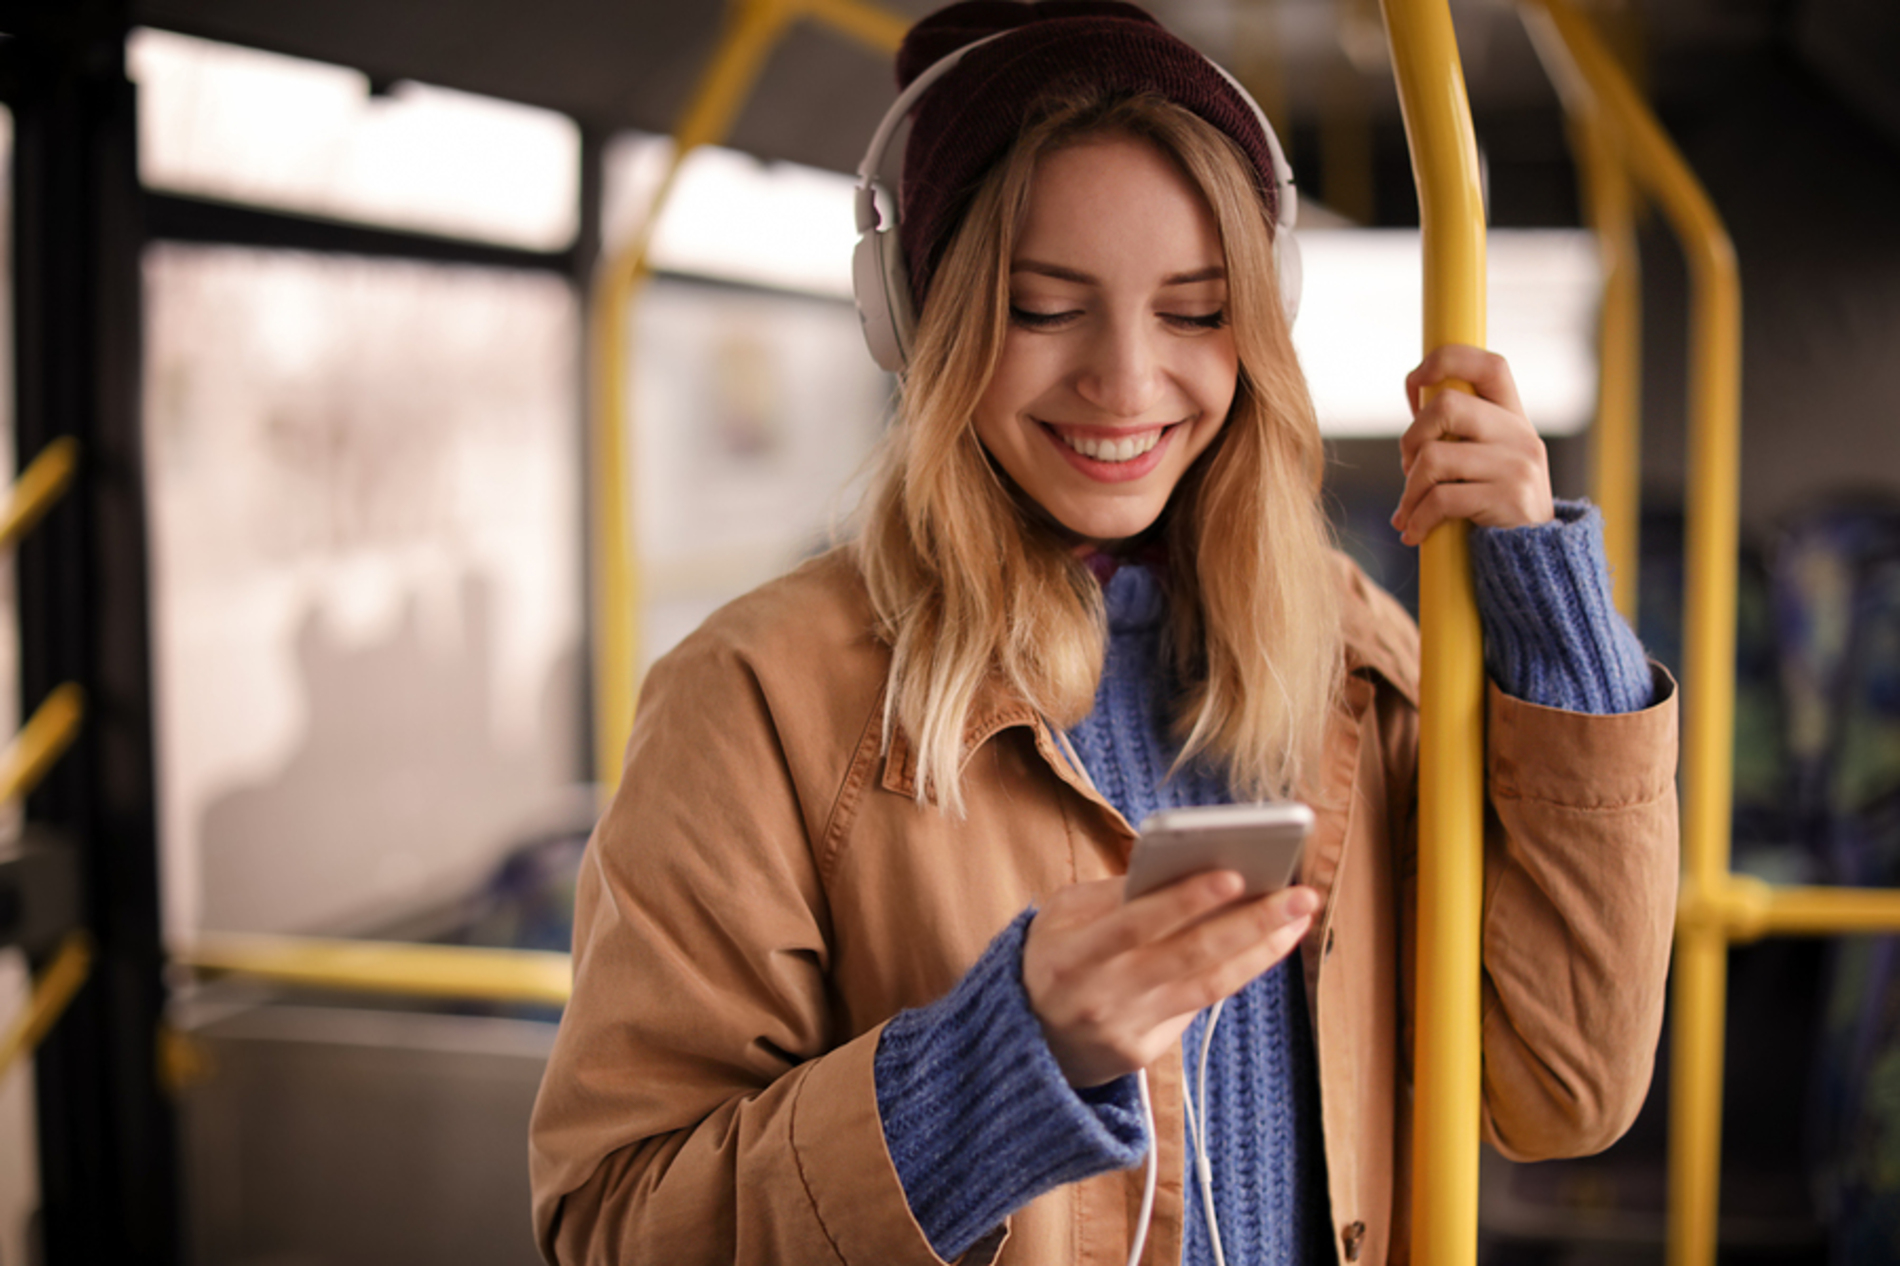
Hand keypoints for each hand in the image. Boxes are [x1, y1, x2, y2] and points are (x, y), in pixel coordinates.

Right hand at [1022, 871, 1319, 1087]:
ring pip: (1207, 986)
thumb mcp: (1060, 917)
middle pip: (1187, 956)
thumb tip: (1183, 867)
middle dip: (1249, 922)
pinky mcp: (1142, 1053)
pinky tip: (1265, 945)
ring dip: (1260, 950)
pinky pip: (1196, 1007)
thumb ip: (1114, 895)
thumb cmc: (1051, 958)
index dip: (1184, 901)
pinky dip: (1234, 973)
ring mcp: (1125, 1030)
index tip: (1234, 874)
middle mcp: (1100, 997)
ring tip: (1297, 917)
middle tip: (1297, 894)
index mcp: (1070, 955)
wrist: (1022, 1041)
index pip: (1135, 923)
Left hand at [1391, 344, 1553, 546]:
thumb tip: (1417, 399)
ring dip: (1409, 489)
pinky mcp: (1508, 498)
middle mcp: (1520, 435)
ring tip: (1410, 510)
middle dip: (1411, 438)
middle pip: (1446, 404)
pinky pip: (1441, 499)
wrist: (1537, 561)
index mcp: (1514, 418)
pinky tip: (1414, 532)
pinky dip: (1417, 518)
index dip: (1446, 359)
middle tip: (1410, 468)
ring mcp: (1516, 465)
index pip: (1489, 365)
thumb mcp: (1489, 461)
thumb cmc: (1497, 509)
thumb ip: (1463, 432)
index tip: (1415, 382)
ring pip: (1434, 456)